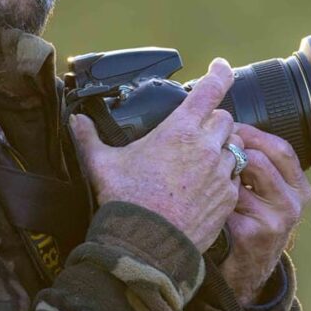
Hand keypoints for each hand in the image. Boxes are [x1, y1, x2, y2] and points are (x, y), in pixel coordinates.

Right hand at [70, 58, 240, 252]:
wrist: (146, 245)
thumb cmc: (125, 200)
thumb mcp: (102, 163)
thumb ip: (89, 137)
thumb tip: (76, 121)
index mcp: (179, 130)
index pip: (210, 90)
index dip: (219, 73)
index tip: (221, 66)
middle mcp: (205, 147)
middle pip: (225, 118)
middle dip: (213, 120)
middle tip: (195, 131)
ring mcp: (220, 173)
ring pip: (233, 147)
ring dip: (220, 148)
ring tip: (199, 160)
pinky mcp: (227, 198)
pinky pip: (233, 178)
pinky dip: (223, 177)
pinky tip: (203, 187)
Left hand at [219, 124, 310, 305]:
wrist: (250, 265)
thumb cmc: (252, 217)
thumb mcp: (266, 190)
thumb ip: (259, 162)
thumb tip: (230, 125)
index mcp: (299, 185)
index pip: (280, 147)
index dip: (252, 133)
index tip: (229, 127)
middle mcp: (294, 201)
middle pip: (260, 159)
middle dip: (232, 151)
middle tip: (213, 150)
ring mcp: (278, 219)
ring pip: (242, 177)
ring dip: (222, 174)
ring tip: (210, 178)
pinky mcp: (255, 233)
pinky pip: (227, 201)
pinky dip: (213, 198)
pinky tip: (207, 201)